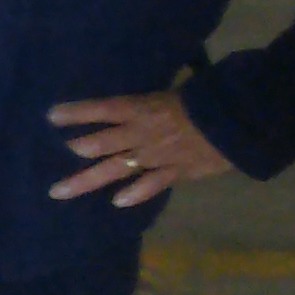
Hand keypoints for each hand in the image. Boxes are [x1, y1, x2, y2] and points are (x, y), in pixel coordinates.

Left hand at [49, 88, 231, 207]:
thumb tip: (139, 106)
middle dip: (77, 148)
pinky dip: (134, 193)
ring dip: (86, 179)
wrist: (242, 121)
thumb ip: (154, 103)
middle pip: (100, 143)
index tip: (52, 115)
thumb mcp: (178, 92)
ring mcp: (156, 156)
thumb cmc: (212, 99)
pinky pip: (150, 185)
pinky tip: (117, 202)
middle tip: (54, 155)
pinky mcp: (176, 172)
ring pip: (115, 168)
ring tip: (60, 189)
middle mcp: (142, 133)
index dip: (76, 112)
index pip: (102, 109)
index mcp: (143, 108)